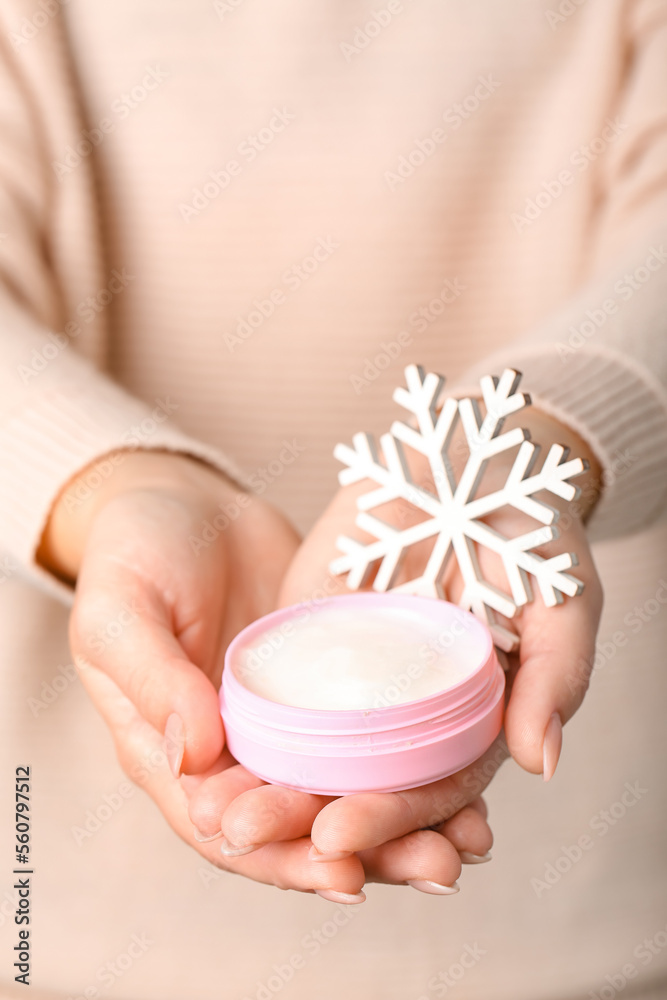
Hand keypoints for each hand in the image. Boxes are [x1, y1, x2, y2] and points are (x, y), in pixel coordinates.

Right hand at [42, 449, 491, 900]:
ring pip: (344, 792)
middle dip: (367, 854)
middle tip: (437, 866)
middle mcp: (233, 757)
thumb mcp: (120, 612)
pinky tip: (469, 779)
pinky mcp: (326, 691)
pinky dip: (414, 764)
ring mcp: (284, 726)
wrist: (185, 504)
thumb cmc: (134, 554)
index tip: (345, 871)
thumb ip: (153, 681)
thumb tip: (196, 759)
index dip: (284, 859)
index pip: (228, 831)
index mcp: (173, 757)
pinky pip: (370, 737)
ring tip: (468, 843)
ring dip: (404, 825)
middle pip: (301, 829)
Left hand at [214, 406, 602, 866]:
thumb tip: (542, 762)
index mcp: (471, 727)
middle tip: (249, 834)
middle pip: (360, 783)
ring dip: (266, 787)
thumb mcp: (561, 601)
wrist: (470, 464)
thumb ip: (556, 677)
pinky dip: (246, 721)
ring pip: (311, 749)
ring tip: (216, 819)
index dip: (392, 819)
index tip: (339, 834)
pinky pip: (276, 684)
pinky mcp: (311, 635)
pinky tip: (205, 751)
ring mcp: (356, 680)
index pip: (431, 790)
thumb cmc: (531, 539)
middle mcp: (410, 717)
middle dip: (307, 818)